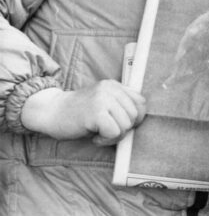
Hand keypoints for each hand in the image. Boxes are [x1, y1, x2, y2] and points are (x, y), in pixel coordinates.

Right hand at [21, 80, 146, 145]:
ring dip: (114, 136)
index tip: (120, 124)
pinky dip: (106, 141)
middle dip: (124, 129)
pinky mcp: (96, 113)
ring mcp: (103, 99)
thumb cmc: (77, 113)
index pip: (141, 102)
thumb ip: (119, 105)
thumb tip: (140, 119)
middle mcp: (110, 89)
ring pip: (126, 125)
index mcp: (114, 85)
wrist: (49, 112)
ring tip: (99, 134)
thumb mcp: (102, 103)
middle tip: (106, 132)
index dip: (135, 118)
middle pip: (135, 115)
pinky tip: (94, 138)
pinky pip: (114, 132)